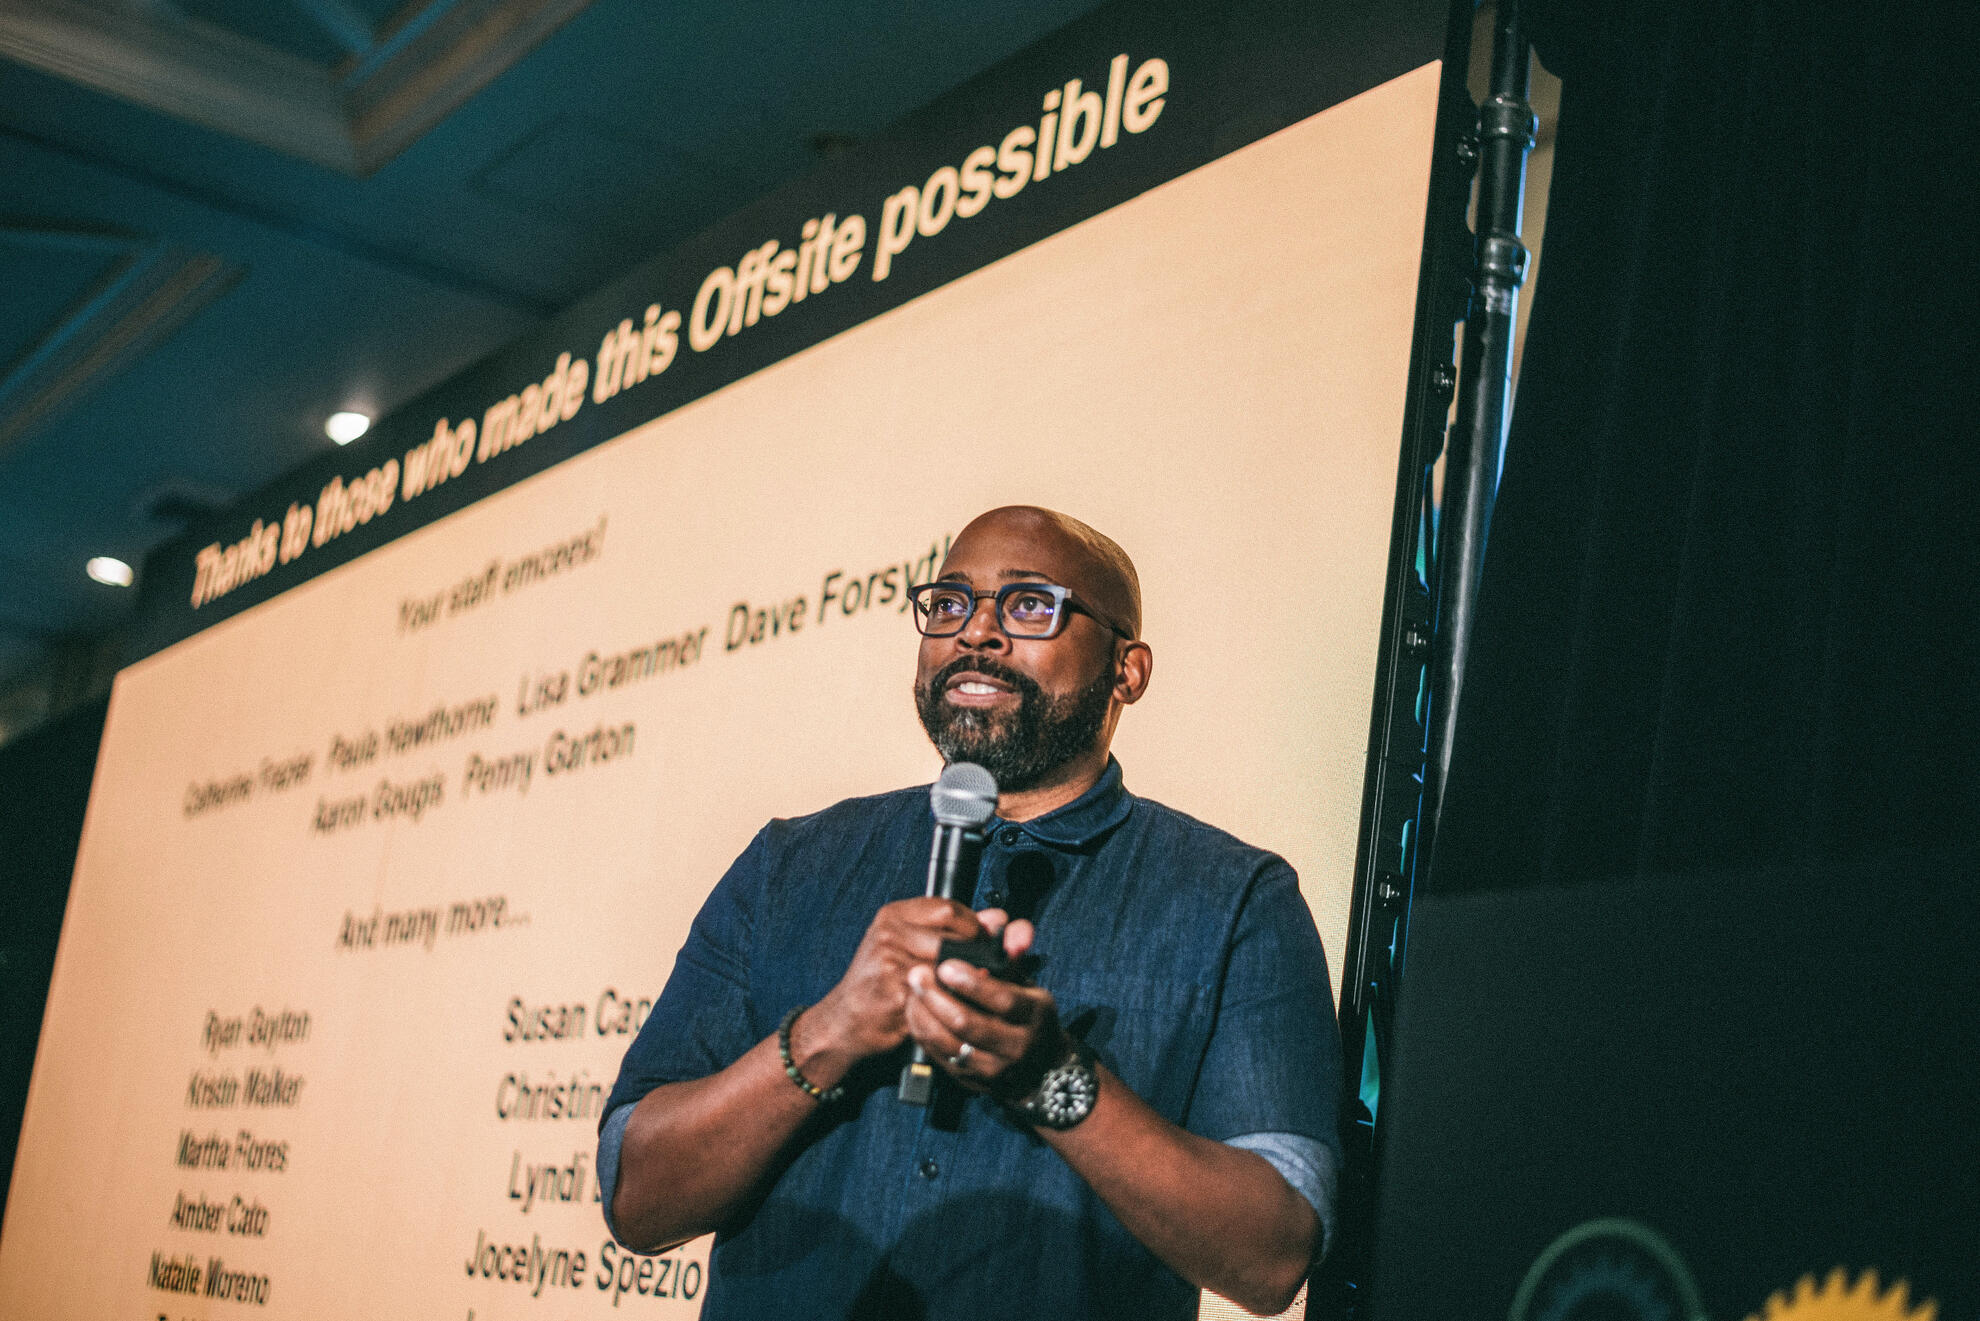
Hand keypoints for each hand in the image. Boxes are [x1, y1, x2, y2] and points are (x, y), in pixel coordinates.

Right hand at [798, 898, 987, 1070]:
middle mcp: (889, 934)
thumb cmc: (880, 979)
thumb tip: (997, 918)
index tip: (980, 941)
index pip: (949, 908)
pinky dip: (953, 999)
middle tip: (982, 967)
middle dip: (975, 952)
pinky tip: (953, 1004)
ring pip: (952, 965)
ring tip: (967, 986)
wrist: (846, 1019)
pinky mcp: (898, 993)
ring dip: (967, 978)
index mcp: (893, 915)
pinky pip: (941, 993)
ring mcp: (892, 963)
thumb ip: (951, 928)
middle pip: (954, 934)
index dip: (973, 926)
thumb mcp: (907, 943)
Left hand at [904, 912, 1065, 1095]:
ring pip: (949, 1042)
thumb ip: (1014, 953)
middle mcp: (1017, 1047)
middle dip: (938, 997)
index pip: (1004, 1001)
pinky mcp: (971, 1080)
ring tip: (912, 988)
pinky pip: (938, 1055)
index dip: (973, 983)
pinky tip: (914, 1008)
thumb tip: (1013, 926)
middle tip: (917, 972)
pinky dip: (922, 1030)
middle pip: (969, 1024)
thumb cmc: (1024, 1011)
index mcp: (1035, 1016)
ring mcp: (993, 1068)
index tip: (947, 965)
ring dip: (925, 1013)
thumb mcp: (1026, 982)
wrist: (1037, 1065)